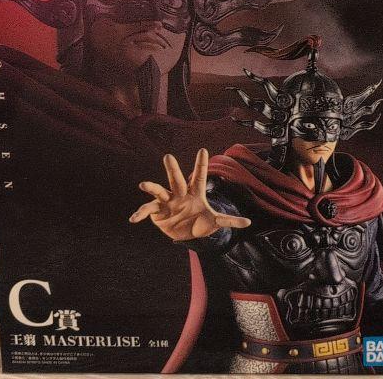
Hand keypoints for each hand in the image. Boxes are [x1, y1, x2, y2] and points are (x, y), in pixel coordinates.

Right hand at [129, 149, 250, 241]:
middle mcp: (180, 193)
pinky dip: (140, 213)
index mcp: (195, 193)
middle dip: (173, 169)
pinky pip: (148, 210)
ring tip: (143, 184)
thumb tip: (248, 223)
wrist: (185, 231)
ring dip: (152, 187)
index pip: (199, 177)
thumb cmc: (200, 221)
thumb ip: (229, 220)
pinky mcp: (157, 211)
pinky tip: (133, 218)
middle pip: (177, 179)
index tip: (203, 151)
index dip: (201, 165)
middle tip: (168, 156)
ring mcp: (168, 201)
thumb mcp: (215, 222)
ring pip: (160, 191)